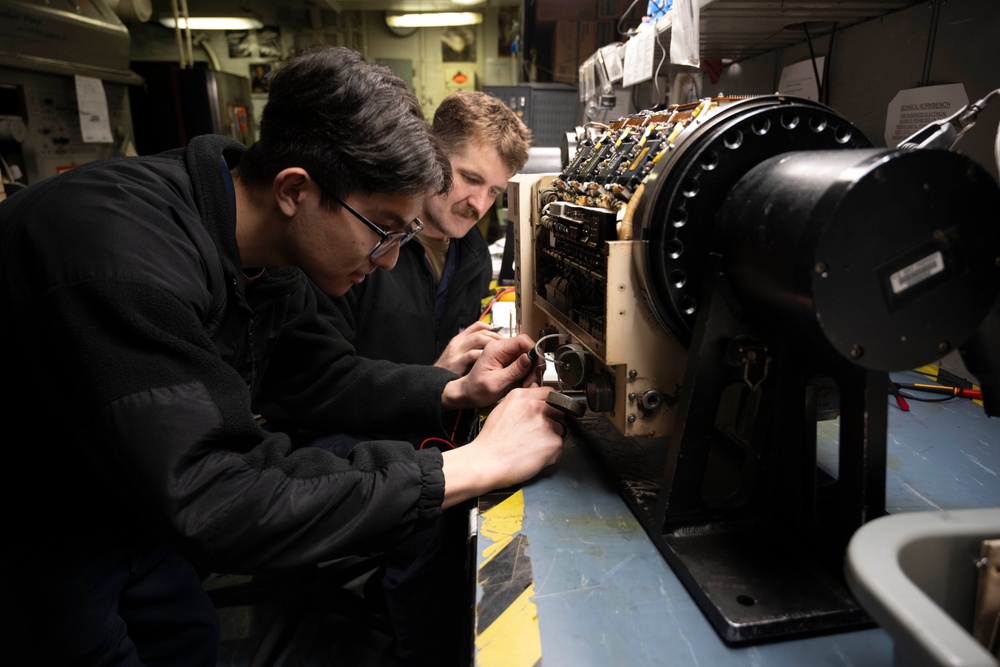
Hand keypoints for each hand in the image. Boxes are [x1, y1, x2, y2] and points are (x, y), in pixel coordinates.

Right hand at [434, 321, 503, 374]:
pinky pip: (474, 354)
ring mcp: (457, 351)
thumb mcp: (460, 355)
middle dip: (496, 337)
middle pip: (481, 331)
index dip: (492, 329)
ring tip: (502, 352)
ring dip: (493, 344)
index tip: (502, 336)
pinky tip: (493, 362)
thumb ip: (472, 349)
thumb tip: (492, 347)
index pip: (478, 326)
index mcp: (459, 339)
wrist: (436, 382)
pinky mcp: (457, 362)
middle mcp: (458, 342)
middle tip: (507, 345)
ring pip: (478, 339)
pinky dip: (485, 357)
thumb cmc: (451, 370)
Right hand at [440, 386, 564, 506]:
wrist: (487, 462)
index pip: (549, 392)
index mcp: (522, 397)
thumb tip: (535, 397)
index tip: (548, 411)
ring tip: (532, 447)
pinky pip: (559, 447)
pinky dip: (551, 454)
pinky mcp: (553, 443)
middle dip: (552, 420)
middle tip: (537, 432)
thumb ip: (522, 401)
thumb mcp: (501, 410)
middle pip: (558, 410)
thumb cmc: (490, 441)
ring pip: (559, 430)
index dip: (549, 403)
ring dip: (551, 438)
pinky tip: (534, 456)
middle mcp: (536, 407)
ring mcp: (546, 425)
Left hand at [441, 334, 536, 409]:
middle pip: (527, 349)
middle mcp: (501, 349)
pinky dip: (526, 375)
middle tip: (532, 380)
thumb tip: (529, 358)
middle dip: (533, 365)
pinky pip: (523, 365)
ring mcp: (505, 356)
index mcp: (496, 349)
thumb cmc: (476, 390)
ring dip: (531, 372)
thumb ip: (514, 370)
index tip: (538, 365)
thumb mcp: (496, 383)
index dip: (534, 351)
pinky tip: (523, 384)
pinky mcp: (508, 363)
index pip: (522, 340)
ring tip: (526, 384)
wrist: (466, 395)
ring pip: (527, 358)